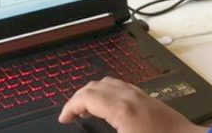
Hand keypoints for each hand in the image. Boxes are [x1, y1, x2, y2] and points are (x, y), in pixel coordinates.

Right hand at [58, 77, 204, 132]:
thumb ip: (101, 131)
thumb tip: (85, 127)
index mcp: (121, 110)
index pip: (86, 98)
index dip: (70, 107)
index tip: (63, 119)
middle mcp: (129, 97)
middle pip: (94, 86)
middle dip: (78, 98)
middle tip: (71, 114)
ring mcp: (140, 95)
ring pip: (108, 83)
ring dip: (92, 93)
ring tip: (85, 109)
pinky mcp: (148, 99)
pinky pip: (121, 86)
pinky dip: (107, 92)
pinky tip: (108, 107)